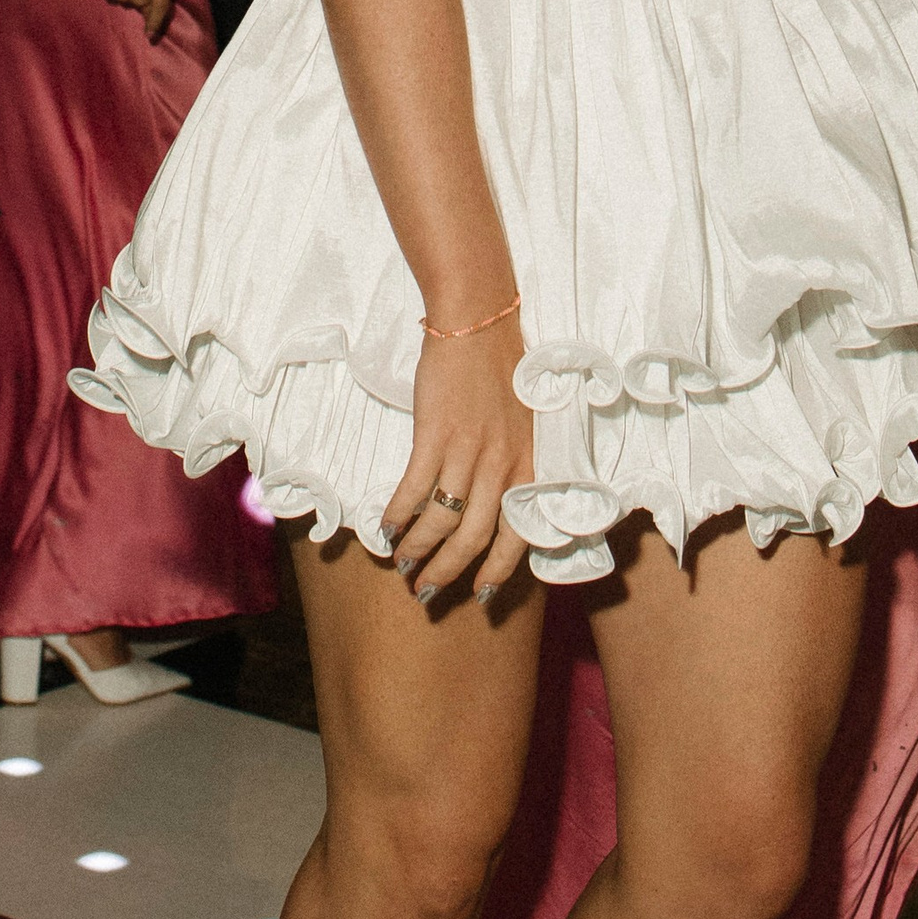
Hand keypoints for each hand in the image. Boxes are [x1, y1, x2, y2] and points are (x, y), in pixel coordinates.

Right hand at [383, 305, 532, 606]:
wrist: (479, 323)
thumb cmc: (503, 370)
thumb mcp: (526, 425)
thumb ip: (517, 465)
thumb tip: (498, 506)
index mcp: (530, 466)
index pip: (518, 536)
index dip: (498, 571)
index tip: (482, 595)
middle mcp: (502, 466)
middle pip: (474, 539)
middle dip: (448, 572)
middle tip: (427, 591)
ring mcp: (469, 450)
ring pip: (443, 521)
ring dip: (419, 549)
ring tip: (403, 564)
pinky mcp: (436, 433)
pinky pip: (416, 488)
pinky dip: (399, 514)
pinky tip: (387, 527)